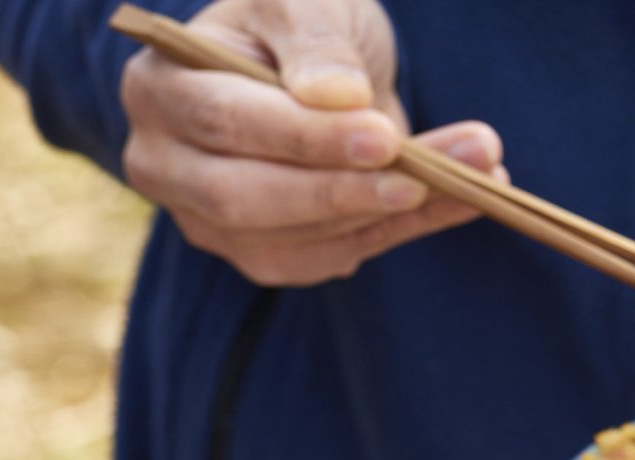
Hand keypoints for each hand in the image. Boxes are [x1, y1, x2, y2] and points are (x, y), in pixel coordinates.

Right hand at [119, 0, 504, 287]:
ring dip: (385, 219)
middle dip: (344, 192)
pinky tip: (449, 203)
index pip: (229, 122)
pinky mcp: (252, 254)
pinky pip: (320, 260)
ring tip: (474, 181)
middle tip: (426, 179)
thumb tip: (338, 98)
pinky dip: (389, 235)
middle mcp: (164, 164)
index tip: (384, 136)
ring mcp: (202, 221)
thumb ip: (316, 39)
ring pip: (288, 243)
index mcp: (160, 86)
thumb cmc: (291, 18)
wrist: (297, 59)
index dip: (306, 137)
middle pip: (247, 200)